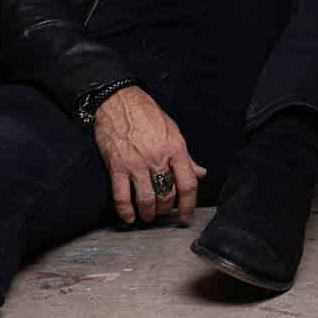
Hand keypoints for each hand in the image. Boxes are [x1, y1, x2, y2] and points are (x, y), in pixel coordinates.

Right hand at [90, 86, 203, 224]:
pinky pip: (121, 196)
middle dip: (166, 209)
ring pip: (146, 199)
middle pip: (167, 195)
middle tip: (164, 211)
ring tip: (148, 215)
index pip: (188, 184)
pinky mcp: (117, 167)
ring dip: (148, 212)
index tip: (186, 215)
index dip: (189, 204)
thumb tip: (200, 173)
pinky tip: (129, 217)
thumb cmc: (146, 113)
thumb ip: (186, 156)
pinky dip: (125, 211)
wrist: (118, 100)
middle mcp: (157, 158)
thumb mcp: (173, 131)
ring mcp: (136, 164)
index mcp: (175, 149)